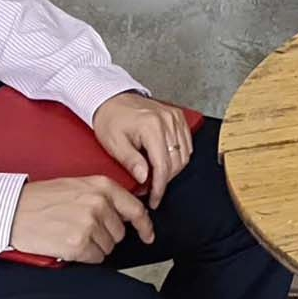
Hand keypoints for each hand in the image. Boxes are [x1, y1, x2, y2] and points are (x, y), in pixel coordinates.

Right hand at [8, 176, 154, 263]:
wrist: (13, 210)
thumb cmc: (42, 198)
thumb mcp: (78, 185)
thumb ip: (103, 196)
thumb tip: (126, 213)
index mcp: (102, 186)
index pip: (135, 209)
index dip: (144, 225)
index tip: (148, 234)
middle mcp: (99, 204)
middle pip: (119, 232)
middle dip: (105, 234)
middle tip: (80, 227)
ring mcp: (90, 224)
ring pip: (108, 246)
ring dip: (93, 246)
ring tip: (70, 233)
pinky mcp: (78, 244)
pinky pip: (95, 257)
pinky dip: (84, 256)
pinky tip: (67, 244)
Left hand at [93, 91, 194, 207]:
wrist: (112, 99)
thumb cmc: (110, 119)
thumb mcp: (114, 144)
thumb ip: (131, 162)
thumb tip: (145, 179)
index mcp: (151, 126)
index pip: (163, 165)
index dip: (160, 187)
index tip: (154, 199)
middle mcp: (167, 120)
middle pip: (177, 162)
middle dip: (165, 180)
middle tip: (150, 189)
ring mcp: (175, 117)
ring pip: (185, 154)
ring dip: (173, 169)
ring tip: (156, 176)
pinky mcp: (178, 116)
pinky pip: (187, 143)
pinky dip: (179, 156)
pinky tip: (165, 161)